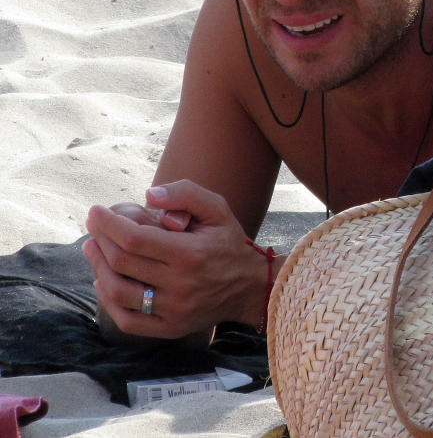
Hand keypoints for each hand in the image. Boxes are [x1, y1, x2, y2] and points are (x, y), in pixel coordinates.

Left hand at [84, 180, 269, 340]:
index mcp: (190, 253)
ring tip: (93, 249)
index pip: (134, 238)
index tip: (95, 211)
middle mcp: (181, 284)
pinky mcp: (171, 328)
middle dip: (100, 240)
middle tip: (93, 227)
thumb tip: (149, 195)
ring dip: (98, 268)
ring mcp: (175, 310)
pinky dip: (108, 301)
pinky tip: (104, 281)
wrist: (250, 287)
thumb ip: (186, 194)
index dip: (108, 224)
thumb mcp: (217, 209)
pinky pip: (128, 320)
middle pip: (122, 263)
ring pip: (118, 292)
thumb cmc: (228, 242)